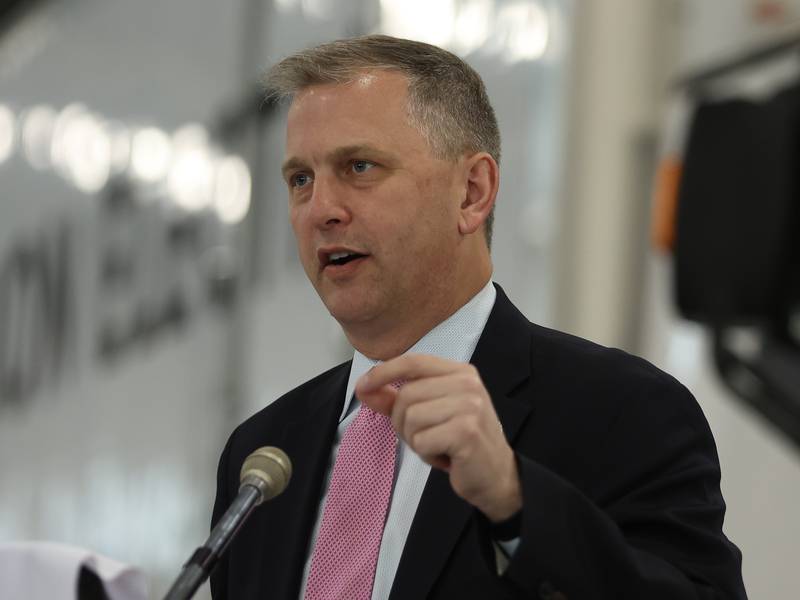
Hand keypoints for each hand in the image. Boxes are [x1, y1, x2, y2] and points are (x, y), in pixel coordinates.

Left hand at [355, 354, 521, 522]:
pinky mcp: (466, 431)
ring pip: (411, 418)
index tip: (362, 387)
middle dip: (403, 423)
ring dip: (416, 440)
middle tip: (425, 438)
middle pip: (407, 395)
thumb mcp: (430, 414)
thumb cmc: (460, 442)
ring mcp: (470, 406)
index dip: (383, 372)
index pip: (413, 362)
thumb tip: (364, 389)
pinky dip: (426, 454)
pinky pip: (422, 441)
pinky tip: (446, 457)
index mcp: (460, 372)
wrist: (497, 476)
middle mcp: (467, 383)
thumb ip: (397, 399)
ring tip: (438, 446)